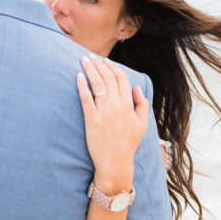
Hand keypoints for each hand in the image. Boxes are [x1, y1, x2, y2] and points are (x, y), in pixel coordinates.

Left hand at [76, 56, 149, 192]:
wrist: (115, 163)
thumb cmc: (128, 144)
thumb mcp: (142, 124)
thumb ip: (142, 105)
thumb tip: (137, 88)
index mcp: (129, 105)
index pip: (122, 79)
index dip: (113, 67)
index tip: (105, 61)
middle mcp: (117, 106)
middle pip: (108, 78)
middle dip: (98, 64)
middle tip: (89, 56)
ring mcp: (104, 112)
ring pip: (97, 84)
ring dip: (90, 69)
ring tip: (83, 60)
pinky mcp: (91, 119)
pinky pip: (86, 98)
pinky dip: (82, 86)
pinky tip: (78, 76)